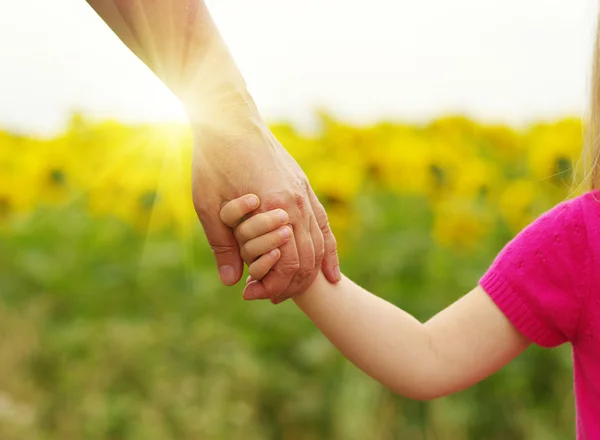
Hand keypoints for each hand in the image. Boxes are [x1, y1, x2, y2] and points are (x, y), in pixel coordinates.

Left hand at [191, 116, 340, 301]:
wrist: (229, 120)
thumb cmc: (214, 160)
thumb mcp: (208, 205)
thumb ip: (222, 245)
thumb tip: (231, 282)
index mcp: (275, 208)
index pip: (287, 264)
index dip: (273, 286)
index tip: (252, 295)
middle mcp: (297, 203)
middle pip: (307, 259)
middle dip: (290, 285)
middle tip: (269, 297)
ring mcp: (305, 194)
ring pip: (320, 245)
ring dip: (309, 273)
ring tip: (293, 290)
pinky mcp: (304, 188)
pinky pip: (324, 226)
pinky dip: (328, 252)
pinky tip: (329, 271)